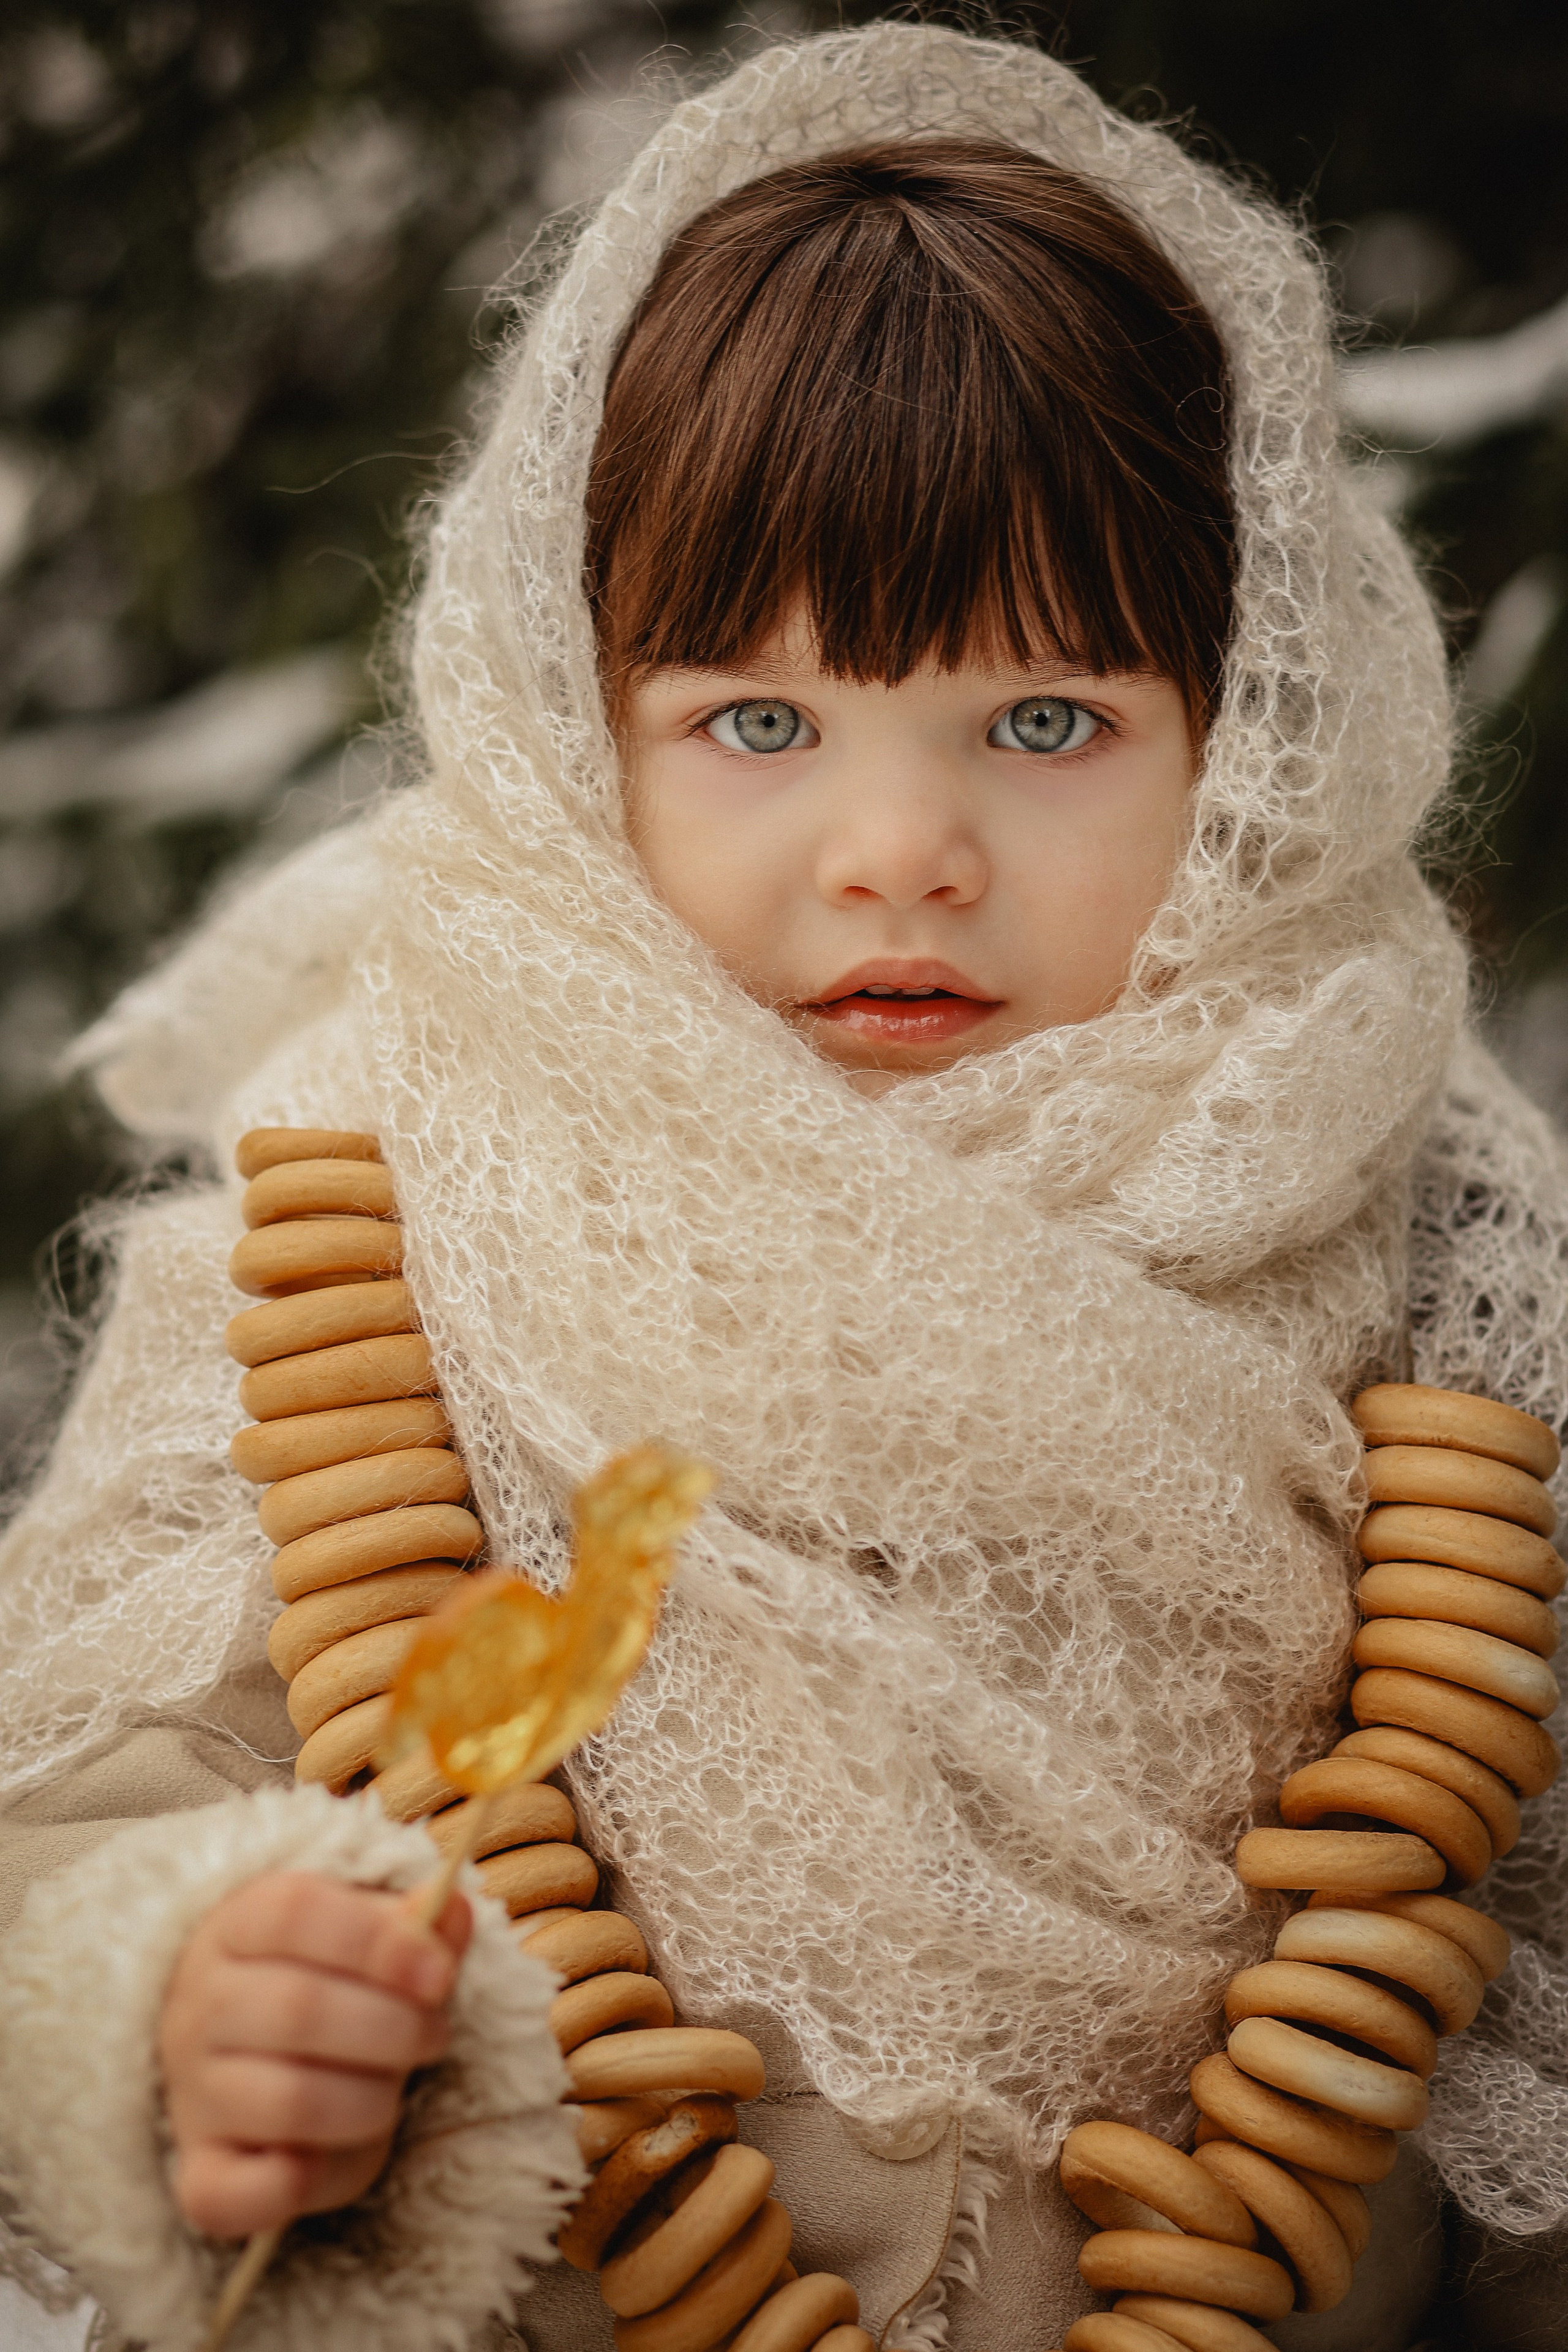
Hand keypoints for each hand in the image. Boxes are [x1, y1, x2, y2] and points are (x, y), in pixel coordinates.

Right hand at [159, 1870, 470, 2237]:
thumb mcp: (370, 1939)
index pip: (294, 1912)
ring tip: (393, 2090)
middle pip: (298, 2007)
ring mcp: (193, 2096)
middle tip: (433, 2036)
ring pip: (289, 2102)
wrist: (247, 2056)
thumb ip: (414, 1927)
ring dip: (370, 2102)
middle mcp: (199, 2009)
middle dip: (394, 2027)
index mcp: (237, 1928)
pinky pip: (235, 2195)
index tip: (439, 1974)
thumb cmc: (330, 1984)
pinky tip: (332, 2155)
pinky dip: (299, 2185)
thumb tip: (448, 1909)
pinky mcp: (200, 2176)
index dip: (377, 1941)